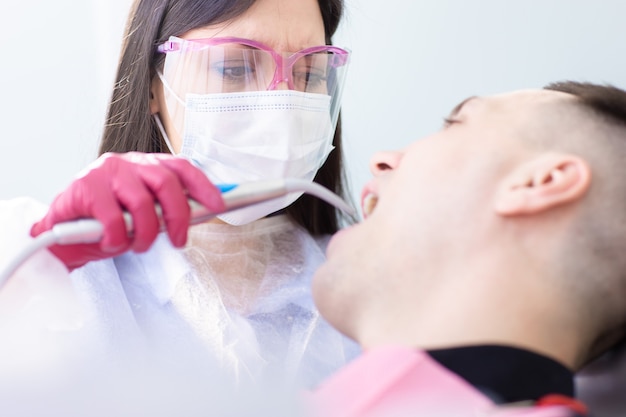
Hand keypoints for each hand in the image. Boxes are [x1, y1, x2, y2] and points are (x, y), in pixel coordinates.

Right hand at [30, 152, 224, 269]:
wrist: (59, 236)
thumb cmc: (106, 225)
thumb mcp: (143, 216)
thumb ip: (166, 210)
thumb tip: (202, 214)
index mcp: (145, 165)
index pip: (181, 167)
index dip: (203, 185)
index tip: (219, 204)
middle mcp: (127, 163)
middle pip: (166, 182)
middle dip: (179, 216)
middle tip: (178, 241)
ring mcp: (105, 172)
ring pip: (142, 204)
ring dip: (146, 234)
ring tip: (138, 246)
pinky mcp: (84, 187)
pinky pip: (113, 219)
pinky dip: (118, 239)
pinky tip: (111, 243)